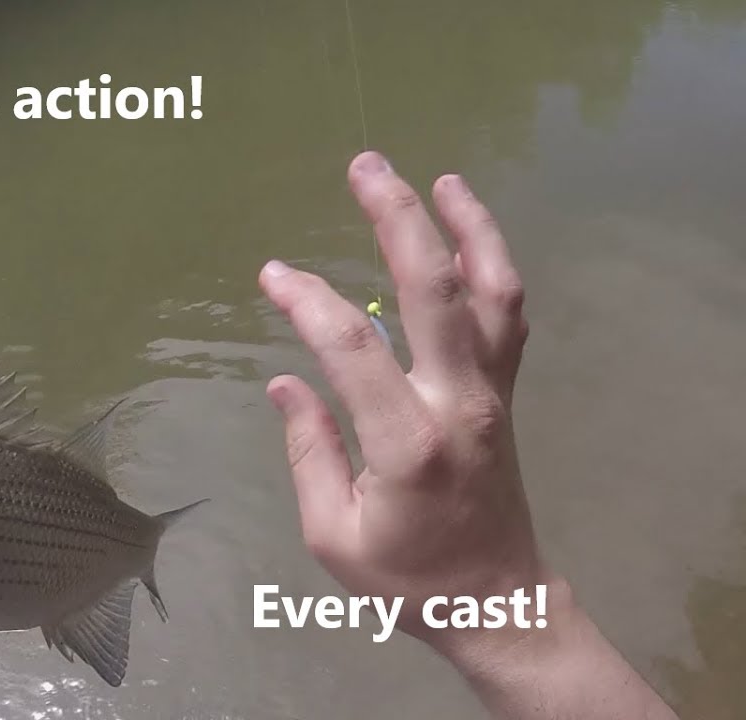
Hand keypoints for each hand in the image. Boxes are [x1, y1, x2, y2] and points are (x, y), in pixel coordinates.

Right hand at [260, 150, 539, 650]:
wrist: (498, 602)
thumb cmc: (406, 578)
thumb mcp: (333, 533)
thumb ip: (308, 452)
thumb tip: (285, 383)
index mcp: (407, 443)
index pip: (353, 348)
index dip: (308, 302)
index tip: (271, 276)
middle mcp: (459, 403)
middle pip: (436, 290)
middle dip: (398, 219)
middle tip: (365, 166)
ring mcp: (493, 393)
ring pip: (492, 291)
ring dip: (469, 227)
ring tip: (438, 178)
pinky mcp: (506, 393)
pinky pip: (509, 315)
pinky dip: (494, 264)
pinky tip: (470, 233)